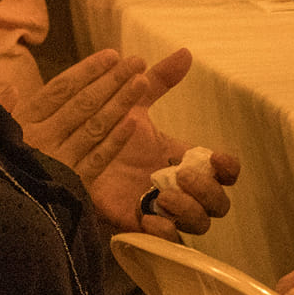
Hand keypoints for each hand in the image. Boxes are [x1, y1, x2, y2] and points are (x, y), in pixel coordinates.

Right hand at [16, 47, 161, 180]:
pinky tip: (133, 122)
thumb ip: (3, 111)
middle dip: (112, 80)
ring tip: (141, 82)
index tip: (112, 55)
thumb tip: (11, 88)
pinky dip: (115, 139)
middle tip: (136, 62)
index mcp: (24, 121)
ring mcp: (57, 160)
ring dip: (120, 103)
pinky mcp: (71, 183)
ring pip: (94, 126)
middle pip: (83, 103)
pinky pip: (97, 158)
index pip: (60, 88)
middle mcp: (41, 137)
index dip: (88, 70)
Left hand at [57, 49, 235, 234]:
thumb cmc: (100, 130)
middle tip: (184, 174)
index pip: (222, 172)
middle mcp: (176, 186)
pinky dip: (164, 231)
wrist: (65, 154)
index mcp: (180, 158)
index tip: (220, 159)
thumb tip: (186, 52)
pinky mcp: (137, 226)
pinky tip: (151, 217)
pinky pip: (166, 242)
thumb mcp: (132, 101)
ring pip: (198, 224)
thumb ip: (159, 80)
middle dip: (209, 190)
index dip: (228, 169)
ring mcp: (159, 208)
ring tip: (167, 195)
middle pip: (218, 202)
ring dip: (190, 210)